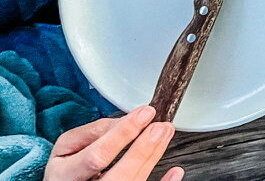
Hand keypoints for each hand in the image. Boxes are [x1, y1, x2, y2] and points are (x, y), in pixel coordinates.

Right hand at [44, 105, 183, 180]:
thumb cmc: (68, 165)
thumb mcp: (69, 147)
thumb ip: (94, 132)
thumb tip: (126, 122)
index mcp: (65, 175)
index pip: (97, 155)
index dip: (123, 133)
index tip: (145, 113)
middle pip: (119, 174)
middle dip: (143, 149)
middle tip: (160, 127)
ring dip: (153, 157)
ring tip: (165, 134)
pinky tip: (175, 172)